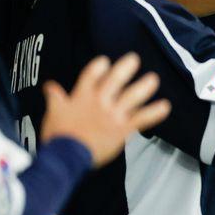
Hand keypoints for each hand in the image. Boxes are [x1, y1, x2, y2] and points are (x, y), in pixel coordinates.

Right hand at [40, 54, 171, 167]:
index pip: (90, 76)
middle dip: (125, 68)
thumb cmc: (58, 136)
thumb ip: (55, 98)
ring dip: (144, 87)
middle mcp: (99, 102)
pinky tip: (165, 106)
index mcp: (81, 97)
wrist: (66, 156)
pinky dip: (154, 113)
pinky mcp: (122, 129)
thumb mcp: (52, 114)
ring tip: (153, 79)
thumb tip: (49, 85)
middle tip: (134, 59)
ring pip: (132, 96)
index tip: (105, 61)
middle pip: (114, 81)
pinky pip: (142, 118)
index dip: (98, 67)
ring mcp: (112, 114)